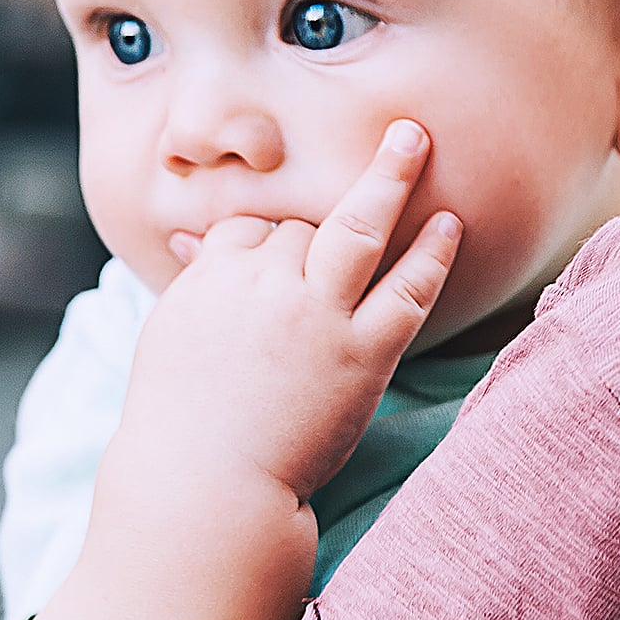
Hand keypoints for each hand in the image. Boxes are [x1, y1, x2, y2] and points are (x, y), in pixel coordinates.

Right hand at [113, 120, 463, 515]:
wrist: (201, 486)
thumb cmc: (178, 421)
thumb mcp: (168, 335)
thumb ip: (195, 282)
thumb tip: (192, 241)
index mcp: (213, 276)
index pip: (252, 228)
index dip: (270, 244)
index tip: (282, 266)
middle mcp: (265, 284)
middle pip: (303, 227)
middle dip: (334, 214)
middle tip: (401, 132)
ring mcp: (316, 317)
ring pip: (358, 229)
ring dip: (391, 178)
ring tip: (419, 138)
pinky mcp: (359, 355)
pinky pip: (404, 293)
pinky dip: (430, 258)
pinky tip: (450, 226)